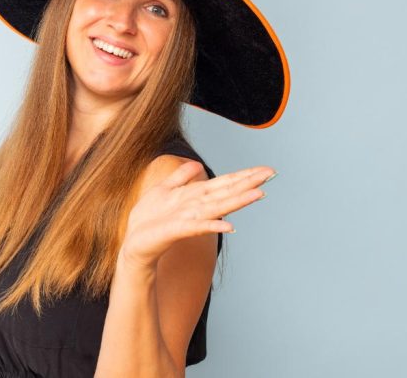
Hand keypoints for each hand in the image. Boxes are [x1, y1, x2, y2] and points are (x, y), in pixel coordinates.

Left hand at [120, 161, 274, 269]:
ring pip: (218, 207)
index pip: (224, 183)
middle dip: (248, 183)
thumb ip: (180, 177)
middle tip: (271, 174)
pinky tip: (228, 226)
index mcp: (195, 196)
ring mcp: (190, 219)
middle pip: (227, 192)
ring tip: (258, 194)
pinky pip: (197, 227)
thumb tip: (198, 165)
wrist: (134, 242)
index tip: (266, 170)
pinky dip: (212, 227)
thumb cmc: (149, 219)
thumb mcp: (163, 190)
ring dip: (237, 201)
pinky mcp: (177, 230)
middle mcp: (198, 207)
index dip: (244, 176)